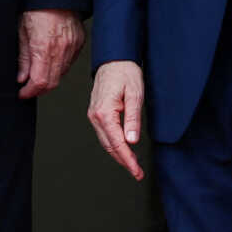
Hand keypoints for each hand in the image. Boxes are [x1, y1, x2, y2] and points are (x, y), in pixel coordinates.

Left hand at [18, 9, 85, 99]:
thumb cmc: (38, 7)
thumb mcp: (22, 31)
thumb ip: (23, 58)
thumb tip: (22, 77)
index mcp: (44, 47)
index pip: (40, 82)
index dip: (29, 92)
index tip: (23, 93)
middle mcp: (61, 49)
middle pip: (52, 82)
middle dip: (38, 89)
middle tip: (28, 87)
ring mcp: (73, 46)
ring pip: (61, 73)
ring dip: (49, 78)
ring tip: (38, 72)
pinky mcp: (79, 42)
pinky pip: (69, 62)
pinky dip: (59, 66)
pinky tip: (50, 59)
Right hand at [86, 60, 146, 179]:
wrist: (114, 59)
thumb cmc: (125, 73)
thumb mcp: (135, 94)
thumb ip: (133, 119)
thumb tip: (131, 141)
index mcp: (104, 113)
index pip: (117, 143)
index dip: (128, 160)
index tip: (136, 171)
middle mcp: (95, 116)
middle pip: (109, 146)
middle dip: (124, 161)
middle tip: (138, 173)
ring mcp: (94, 116)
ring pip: (106, 142)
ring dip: (119, 155)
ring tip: (133, 165)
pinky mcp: (97, 114)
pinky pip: (105, 134)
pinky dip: (114, 145)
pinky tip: (124, 150)